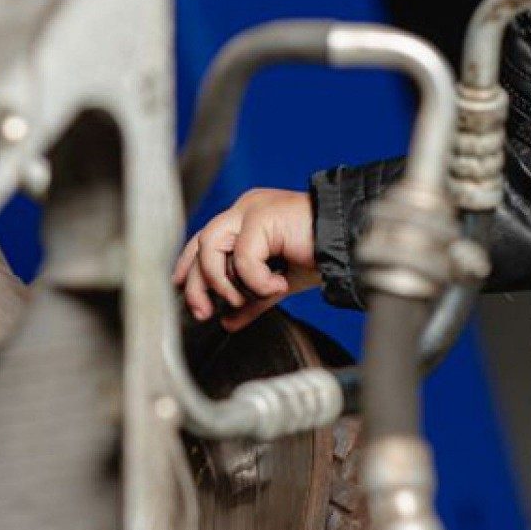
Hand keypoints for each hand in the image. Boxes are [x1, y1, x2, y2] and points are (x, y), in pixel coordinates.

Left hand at [172, 187, 318, 331]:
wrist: (349, 243)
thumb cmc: (320, 255)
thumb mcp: (278, 281)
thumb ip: (252, 298)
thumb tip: (229, 321)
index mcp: (248, 218)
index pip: (204, 239)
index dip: (188, 264)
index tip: (181, 289)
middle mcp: (245, 208)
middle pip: (201, 244)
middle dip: (196, 282)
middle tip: (204, 311)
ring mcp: (252, 209)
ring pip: (210, 245)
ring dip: (221, 280)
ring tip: (243, 299)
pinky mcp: (262, 216)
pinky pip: (243, 256)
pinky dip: (255, 279)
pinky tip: (277, 286)